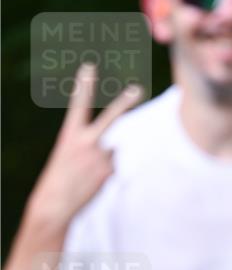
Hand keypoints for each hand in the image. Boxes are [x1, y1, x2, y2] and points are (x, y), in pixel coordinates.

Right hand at [27, 63, 141, 230]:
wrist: (56, 202)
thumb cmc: (60, 176)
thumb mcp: (68, 153)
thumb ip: (90, 144)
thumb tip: (116, 146)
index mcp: (69, 134)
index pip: (78, 105)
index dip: (84, 85)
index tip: (89, 67)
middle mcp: (86, 142)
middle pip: (111, 118)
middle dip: (124, 103)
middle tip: (138, 89)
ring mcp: (100, 156)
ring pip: (113, 150)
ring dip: (104, 160)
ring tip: (87, 173)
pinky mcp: (109, 170)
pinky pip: (114, 166)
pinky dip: (107, 172)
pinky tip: (94, 181)